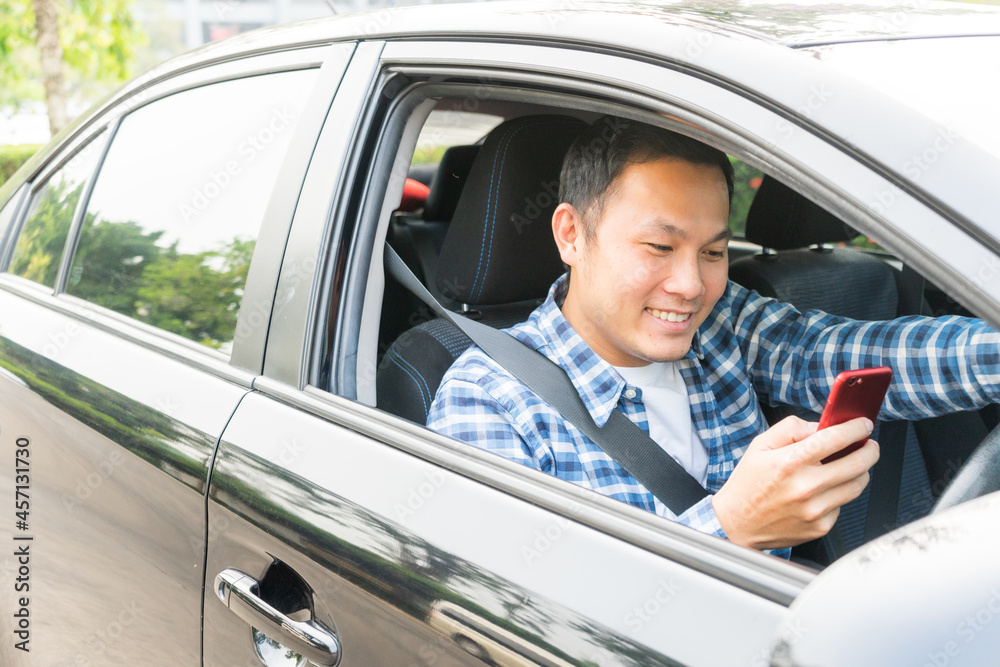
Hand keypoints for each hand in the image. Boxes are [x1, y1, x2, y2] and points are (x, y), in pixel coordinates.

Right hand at [711, 415, 878, 550]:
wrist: (736, 524)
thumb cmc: (747, 485)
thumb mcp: (759, 446)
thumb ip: (790, 428)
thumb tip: (819, 426)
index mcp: (789, 462)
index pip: (835, 439)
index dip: (856, 429)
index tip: (864, 425)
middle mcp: (805, 487)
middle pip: (857, 464)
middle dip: (870, 450)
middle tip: (869, 445)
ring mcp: (815, 509)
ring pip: (857, 485)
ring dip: (861, 471)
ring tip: (852, 465)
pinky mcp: (820, 526)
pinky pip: (843, 505)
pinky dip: (840, 494)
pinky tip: (826, 490)